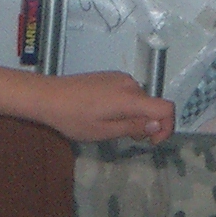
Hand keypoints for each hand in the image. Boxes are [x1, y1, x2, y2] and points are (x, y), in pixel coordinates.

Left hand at [38, 72, 175, 144]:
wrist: (48, 96)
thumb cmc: (72, 117)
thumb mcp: (104, 131)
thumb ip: (133, 127)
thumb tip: (158, 125)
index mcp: (130, 98)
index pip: (166, 108)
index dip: (167, 126)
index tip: (152, 140)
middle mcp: (129, 84)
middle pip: (152, 106)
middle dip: (146, 124)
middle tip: (125, 138)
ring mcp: (119, 78)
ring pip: (140, 100)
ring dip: (135, 116)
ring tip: (111, 126)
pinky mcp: (110, 76)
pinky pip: (128, 93)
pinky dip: (126, 106)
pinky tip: (105, 114)